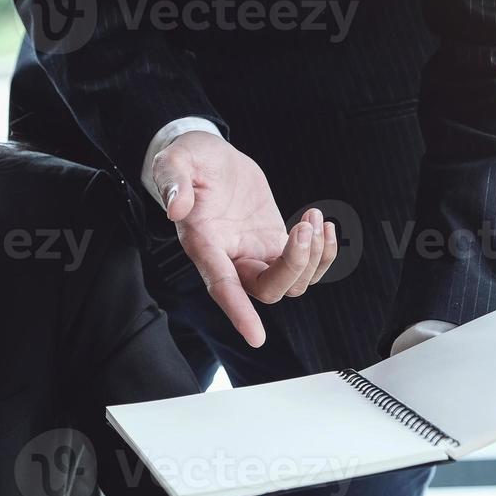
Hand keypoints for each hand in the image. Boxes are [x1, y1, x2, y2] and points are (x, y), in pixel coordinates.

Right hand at [151, 130, 337, 346]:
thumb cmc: (191, 162)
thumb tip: (176, 207)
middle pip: (268, 289)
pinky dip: (323, 252)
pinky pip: (307, 266)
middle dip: (295, 265)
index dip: (238, 311)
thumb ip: (172, 182)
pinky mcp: (275, 244)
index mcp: (204, 244)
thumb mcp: (175, 161)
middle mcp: (231, 258)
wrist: (211, 158)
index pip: (221, 286)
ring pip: (292, 284)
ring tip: (314, 218)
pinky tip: (322, 224)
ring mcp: (256, 255)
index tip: (256, 337)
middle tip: (304, 227)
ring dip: (314, 257)